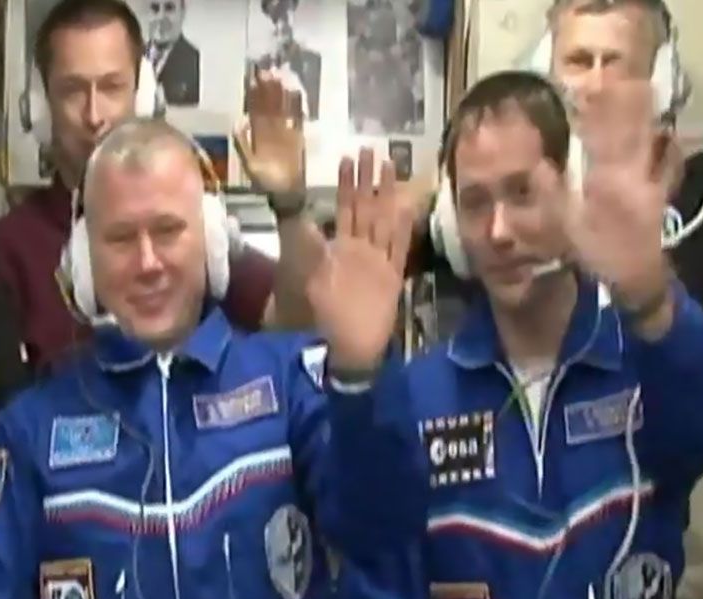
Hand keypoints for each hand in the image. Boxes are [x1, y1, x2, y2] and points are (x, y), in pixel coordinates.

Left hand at [233, 71, 305, 215]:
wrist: (286, 194)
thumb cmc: (265, 182)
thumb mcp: (249, 163)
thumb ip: (243, 144)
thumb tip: (237, 123)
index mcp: (257, 136)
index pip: (255, 112)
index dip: (255, 96)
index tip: (253, 79)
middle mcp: (270, 131)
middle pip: (269, 107)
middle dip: (269, 90)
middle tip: (268, 70)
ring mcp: (285, 133)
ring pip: (283, 110)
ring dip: (282, 94)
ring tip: (282, 76)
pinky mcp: (298, 138)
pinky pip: (298, 119)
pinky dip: (298, 107)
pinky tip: (298, 92)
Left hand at [308, 149, 416, 373]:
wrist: (344, 346)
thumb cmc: (322, 313)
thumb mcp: (306, 272)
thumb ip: (305, 242)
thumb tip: (296, 213)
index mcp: (341, 248)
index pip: (345, 208)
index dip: (346, 184)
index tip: (348, 158)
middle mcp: (361, 250)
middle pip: (367, 208)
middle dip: (368, 179)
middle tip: (372, 149)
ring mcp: (379, 262)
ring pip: (384, 221)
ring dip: (387, 194)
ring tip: (390, 165)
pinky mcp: (393, 278)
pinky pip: (398, 249)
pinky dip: (402, 229)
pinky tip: (407, 207)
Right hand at [557, 79, 673, 309]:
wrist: (639, 283)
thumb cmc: (599, 257)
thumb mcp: (565, 229)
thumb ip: (551, 194)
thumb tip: (537, 162)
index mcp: (607, 183)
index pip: (603, 137)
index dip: (600, 110)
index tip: (594, 86)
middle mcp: (633, 177)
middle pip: (633, 133)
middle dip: (629, 106)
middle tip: (625, 79)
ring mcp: (652, 185)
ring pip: (652, 144)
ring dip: (647, 120)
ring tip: (644, 96)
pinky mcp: (662, 195)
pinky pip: (668, 166)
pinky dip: (668, 149)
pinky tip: (667, 137)